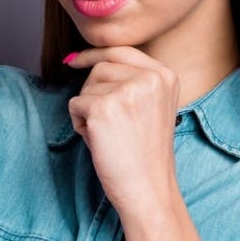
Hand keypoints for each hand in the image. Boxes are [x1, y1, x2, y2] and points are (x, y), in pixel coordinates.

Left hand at [64, 47, 181, 213]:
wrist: (148, 190)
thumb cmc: (143, 154)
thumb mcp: (150, 106)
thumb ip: (130, 80)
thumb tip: (77, 57)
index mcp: (165, 76)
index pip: (121, 51)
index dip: (94, 54)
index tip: (74, 61)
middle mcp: (149, 78)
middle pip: (100, 67)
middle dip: (92, 93)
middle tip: (107, 124)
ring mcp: (127, 91)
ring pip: (86, 86)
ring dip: (87, 111)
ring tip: (108, 135)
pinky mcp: (103, 108)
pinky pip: (74, 105)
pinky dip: (79, 125)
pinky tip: (99, 142)